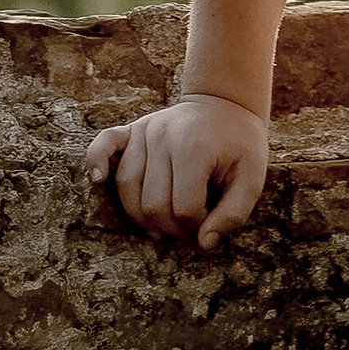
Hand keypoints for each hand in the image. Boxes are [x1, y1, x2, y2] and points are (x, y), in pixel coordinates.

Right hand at [87, 93, 270, 250]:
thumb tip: (204, 245)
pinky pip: (104, 143)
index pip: (184, 208)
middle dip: (171, 228)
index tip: (210, 224)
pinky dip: (96, 161)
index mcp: (195, 148)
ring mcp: (146, 130)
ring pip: (127, 187)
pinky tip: (97, 179)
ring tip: (161, 228)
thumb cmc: (240, 147)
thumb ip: (233, 214)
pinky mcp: (132, 128)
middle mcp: (165, 136)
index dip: (197, 227)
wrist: (227, 105)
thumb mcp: (252, 178)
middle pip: (153, 204)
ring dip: (141, 216)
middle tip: (188, 230)